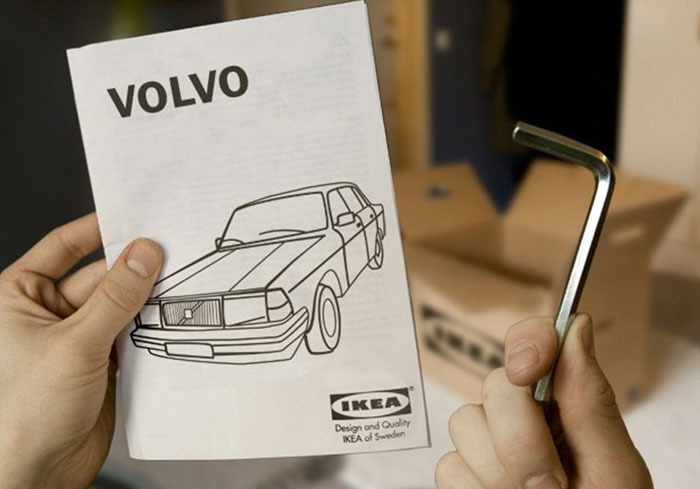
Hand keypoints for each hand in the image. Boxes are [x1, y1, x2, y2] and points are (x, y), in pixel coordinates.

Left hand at [0, 214, 162, 488]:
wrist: (38, 473)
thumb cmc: (24, 413)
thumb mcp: (74, 343)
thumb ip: (115, 297)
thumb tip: (143, 254)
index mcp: (20, 296)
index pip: (63, 246)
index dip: (98, 229)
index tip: (134, 217)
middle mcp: (47, 313)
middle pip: (100, 276)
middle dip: (134, 270)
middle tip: (171, 258)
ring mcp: (76, 337)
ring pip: (120, 304)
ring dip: (145, 301)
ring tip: (175, 289)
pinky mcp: (101, 360)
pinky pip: (130, 332)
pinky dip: (149, 328)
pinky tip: (167, 322)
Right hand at [436, 314, 651, 488]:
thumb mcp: (613, 471)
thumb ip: (590, 402)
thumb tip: (578, 326)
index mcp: (566, 406)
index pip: (535, 343)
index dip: (528, 342)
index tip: (530, 370)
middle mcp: (523, 418)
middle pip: (495, 386)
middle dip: (521, 439)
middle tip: (553, 485)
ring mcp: (488, 446)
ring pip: (464, 425)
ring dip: (500, 475)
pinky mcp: (461, 475)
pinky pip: (448, 467)